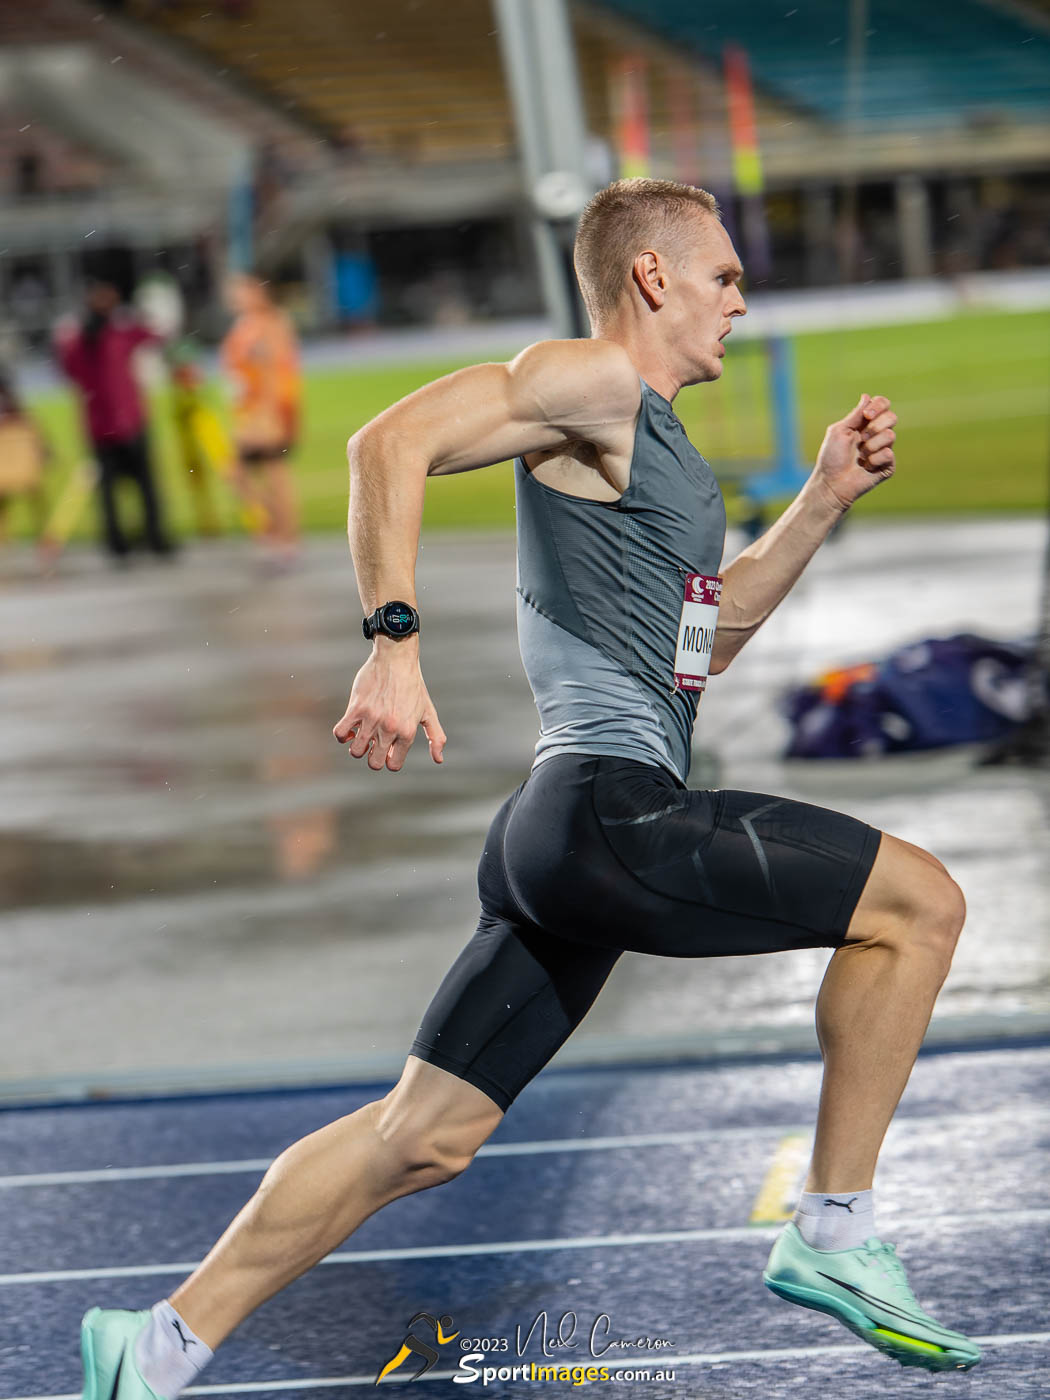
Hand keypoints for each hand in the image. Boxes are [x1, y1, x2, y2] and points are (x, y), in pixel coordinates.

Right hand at [332, 642, 445, 771]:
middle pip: (374, 763)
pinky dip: (343, 735)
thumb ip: (435, 737)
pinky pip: (340, 732)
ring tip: (362, 735)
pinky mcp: (356, 708)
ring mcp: (372, 719)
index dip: (389, 759)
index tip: (388, 749)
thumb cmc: (413, 685)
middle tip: (374, 744)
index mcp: (407, 731)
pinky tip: (351, 728)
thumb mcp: (428, 711)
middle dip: (373, 757)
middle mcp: (390, 728)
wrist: (396, 658)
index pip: (393, 764)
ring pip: (356, 751)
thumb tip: (438, 760)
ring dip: (357, 747)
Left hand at [812, 393, 896, 510]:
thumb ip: (855, 415)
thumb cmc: (831, 458)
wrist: (831, 483)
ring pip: (891, 435)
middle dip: (875, 426)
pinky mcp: (888, 465)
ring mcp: (884, 450)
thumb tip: (866, 396)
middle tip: (861, 438)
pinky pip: (888, 454)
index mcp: (865, 424)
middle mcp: (877, 435)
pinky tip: (866, 467)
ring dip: (871, 445)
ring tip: (860, 456)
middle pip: (892, 417)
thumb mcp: (840, 431)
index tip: (866, 415)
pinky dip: (873, 460)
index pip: (883, 405)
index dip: (879, 405)